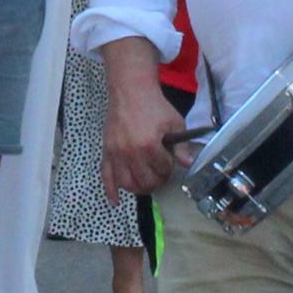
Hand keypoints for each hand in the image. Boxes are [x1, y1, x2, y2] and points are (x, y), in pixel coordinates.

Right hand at [105, 72, 187, 197]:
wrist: (130, 91)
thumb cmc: (154, 106)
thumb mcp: (174, 123)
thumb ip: (181, 146)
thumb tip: (187, 164)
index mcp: (150, 145)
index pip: (163, 169)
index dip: (169, 168)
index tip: (170, 162)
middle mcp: (131, 153)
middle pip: (145, 181)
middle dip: (156, 181)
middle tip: (159, 175)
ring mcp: (117, 153)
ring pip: (126, 183)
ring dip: (138, 188)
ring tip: (144, 184)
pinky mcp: (107, 151)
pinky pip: (106, 176)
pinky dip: (110, 191)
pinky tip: (115, 201)